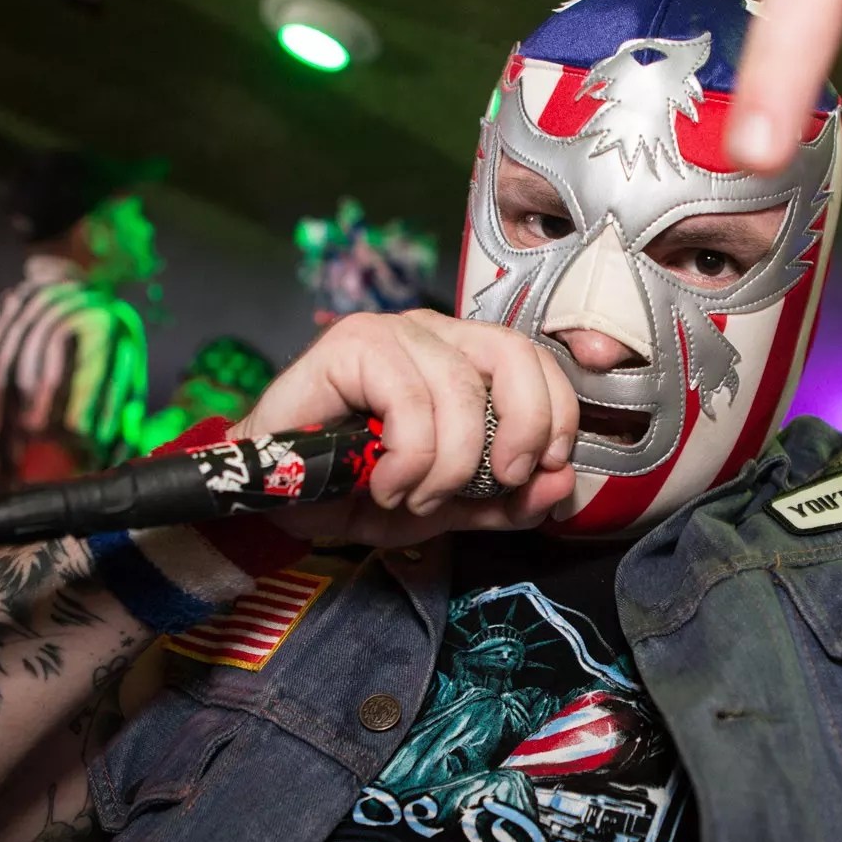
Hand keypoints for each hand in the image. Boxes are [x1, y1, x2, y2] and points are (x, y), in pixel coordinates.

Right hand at [233, 310, 579, 547]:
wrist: (277, 498)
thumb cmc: (360, 489)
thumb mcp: (452, 508)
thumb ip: (509, 500)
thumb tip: (564, 485)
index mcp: (466, 360)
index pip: (537, 362)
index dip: (558, 416)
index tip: (545, 470)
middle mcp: (435, 335)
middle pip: (514, 355)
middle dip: (523, 428)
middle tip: (500, 481)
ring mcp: (393, 333)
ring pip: (460, 390)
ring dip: (449, 465)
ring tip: (417, 498)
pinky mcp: (351, 344)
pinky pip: (409, 400)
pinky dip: (409, 459)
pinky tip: (387, 484)